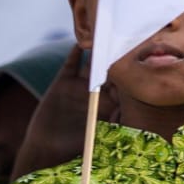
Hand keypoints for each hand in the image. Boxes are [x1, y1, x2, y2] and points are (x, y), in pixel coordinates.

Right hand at [9, 44, 118, 179]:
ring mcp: (80, 86)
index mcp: (108, 105)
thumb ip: (106, 125)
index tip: (138, 61)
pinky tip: (81, 42)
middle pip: (110, 70)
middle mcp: (96, 93)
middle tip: (126, 40)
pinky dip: (76, 52)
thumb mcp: (94, 136)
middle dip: (118, 57)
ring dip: (99, 50)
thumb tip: (123, 112)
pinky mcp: (63, 82)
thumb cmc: (72, 147)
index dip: (130, 74)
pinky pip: (72, 63)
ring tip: (106, 36)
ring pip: (93, 63)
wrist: (45, 147)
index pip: (123, 86)